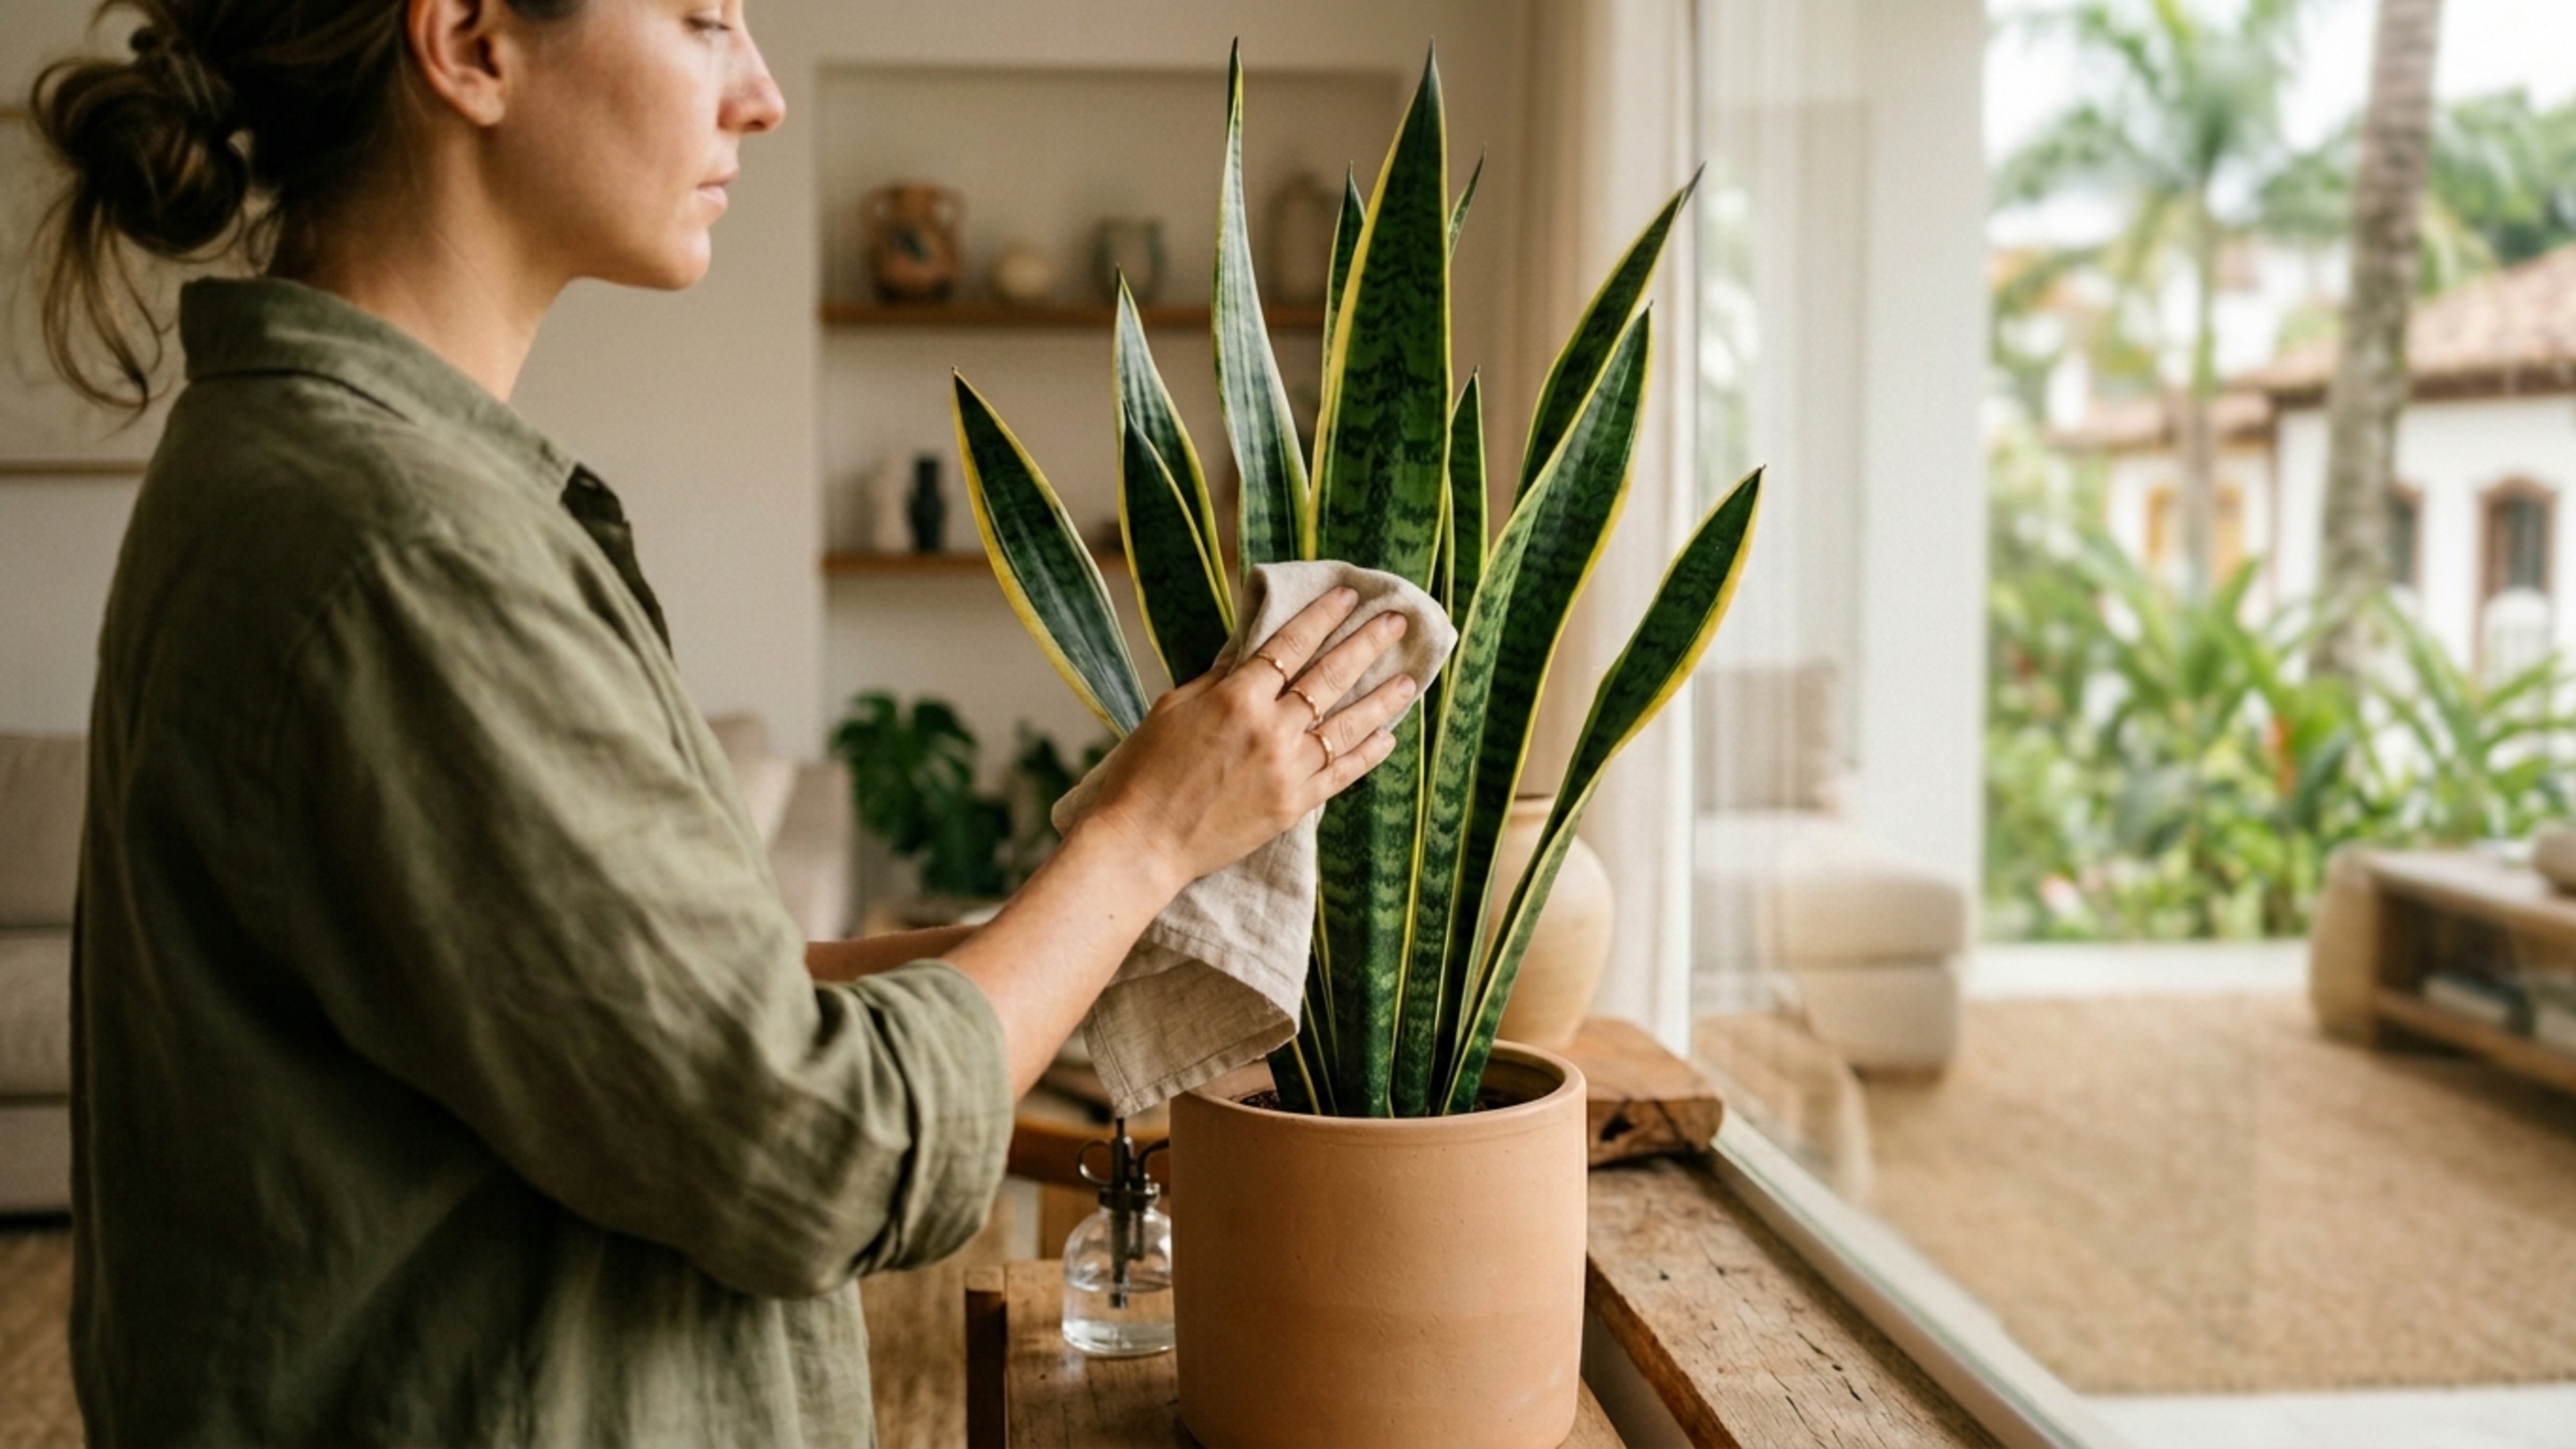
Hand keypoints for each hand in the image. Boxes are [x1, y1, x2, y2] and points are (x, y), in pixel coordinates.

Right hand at [1078, 587, 1415, 890]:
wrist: (1143, 841)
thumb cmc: (1145, 772)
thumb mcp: (1172, 708)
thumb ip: (1218, 680)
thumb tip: (1251, 656)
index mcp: (1237, 698)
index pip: (1291, 645)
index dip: (1322, 617)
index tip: (1348, 596)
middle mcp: (1271, 729)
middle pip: (1330, 677)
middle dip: (1366, 645)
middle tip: (1397, 622)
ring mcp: (1287, 770)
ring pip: (1347, 726)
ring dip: (1381, 700)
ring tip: (1409, 680)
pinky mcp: (1293, 806)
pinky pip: (1342, 774)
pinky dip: (1367, 754)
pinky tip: (1388, 737)